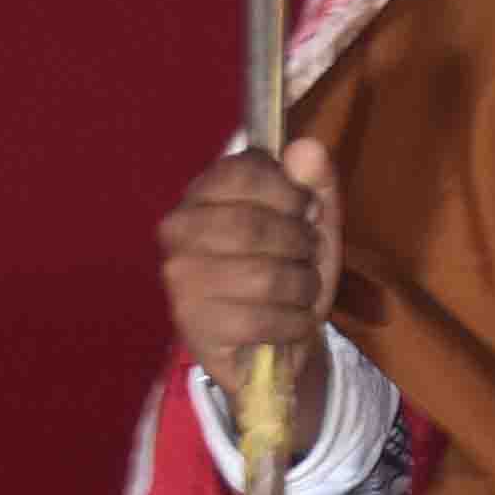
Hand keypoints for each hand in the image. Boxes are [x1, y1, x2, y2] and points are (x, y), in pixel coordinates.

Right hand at [159, 141, 332, 374]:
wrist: (275, 347)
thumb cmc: (289, 273)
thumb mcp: (312, 225)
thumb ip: (315, 184)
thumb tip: (308, 148)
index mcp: (203, 192)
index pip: (243, 173)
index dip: (290, 193)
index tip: (306, 212)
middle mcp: (179, 230)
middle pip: (255, 226)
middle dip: (300, 245)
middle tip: (307, 258)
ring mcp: (181, 280)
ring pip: (263, 276)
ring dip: (302, 287)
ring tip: (302, 292)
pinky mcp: (195, 327)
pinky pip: (261, 320)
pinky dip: (293, 323)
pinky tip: (292, 323)